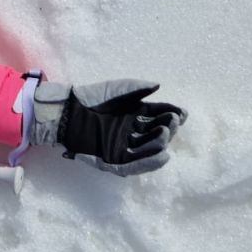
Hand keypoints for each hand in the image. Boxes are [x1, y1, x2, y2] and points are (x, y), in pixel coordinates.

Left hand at [31, 79, 186, 175]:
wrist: (68, 112)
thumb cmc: (91, 98)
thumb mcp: (117, 90)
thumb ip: (137, 88)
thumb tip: (158, 86)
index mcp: (134, 115)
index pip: (158, 116)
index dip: (171, 115)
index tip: (183, 113)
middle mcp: (131, 132)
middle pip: (155, 133)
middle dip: (166, 128)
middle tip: (172, 122)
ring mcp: (123, 147)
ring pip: (147, 149)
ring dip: (159, 144)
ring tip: (166, 135)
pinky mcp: (113, 160)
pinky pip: (134, 165)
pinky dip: (149, 162)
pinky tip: (163, 157)